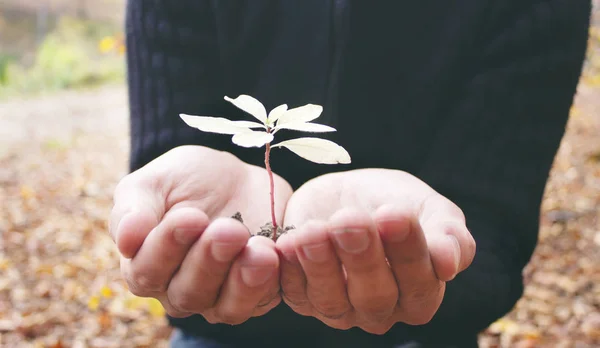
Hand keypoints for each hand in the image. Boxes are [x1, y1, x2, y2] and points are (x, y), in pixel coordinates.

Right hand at [109, 145, 292, 323]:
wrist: (236, 177)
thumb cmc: (187, 180)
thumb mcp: (155, 181)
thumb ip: (135, 207)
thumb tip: (126, 238)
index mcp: (146, 264)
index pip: (148, 271)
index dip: (168, 247)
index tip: (192, 216)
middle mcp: (180, 289)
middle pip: (189, 293)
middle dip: (210, 261)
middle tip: (230, 229)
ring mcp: (220, 295)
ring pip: (227, 307)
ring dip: (243, 281)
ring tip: (260, 252)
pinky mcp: (257, 291)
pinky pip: (262, 300)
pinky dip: (270, 282)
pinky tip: (275, 255)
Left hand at [276, 169, 475, 333]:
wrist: (342, 193)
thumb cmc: (391, 202)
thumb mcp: (426, 207)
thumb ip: (447, 233)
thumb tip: (449, 264)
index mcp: (420, 292)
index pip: (419, 283)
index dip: (408, 251)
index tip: (395, 214)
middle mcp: (381, 309)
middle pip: (375, 296)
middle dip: (362, 257)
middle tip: (350, 219)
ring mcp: (341, 308)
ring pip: (332, 300)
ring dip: (321, 264)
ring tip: (314, 230)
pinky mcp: (304, 299)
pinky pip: (294, 293)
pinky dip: (289, 269)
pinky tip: (287, 242)